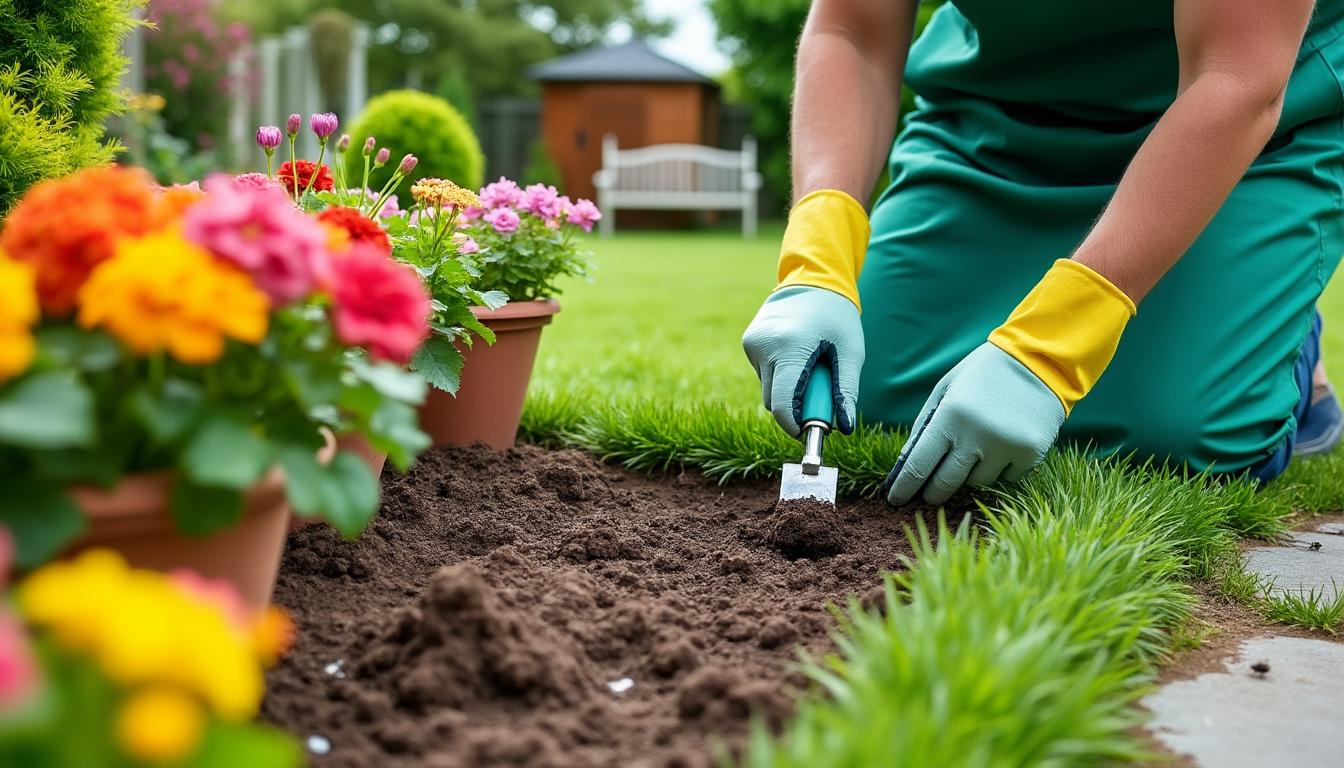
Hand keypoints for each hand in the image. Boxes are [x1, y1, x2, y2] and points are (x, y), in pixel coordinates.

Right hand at [742, 286, 863, 435]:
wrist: (812, 279)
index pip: (781, 405)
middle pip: (773, 401)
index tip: (810, 431)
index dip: (794, 425)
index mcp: (790, 347)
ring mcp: (752, 343)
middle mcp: (764, 345)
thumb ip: (846, 391)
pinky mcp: (748, 342)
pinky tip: (795, 354)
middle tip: (819, 393)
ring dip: (787, 389)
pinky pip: (763, 374)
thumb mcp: (851, 353)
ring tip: (809, 367)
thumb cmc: (837, 317)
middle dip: (795, 407)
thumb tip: (846, 428)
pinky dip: (779, 374)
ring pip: (768, 388)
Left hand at [885, 343, 1063, 505]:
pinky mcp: (1031, 453)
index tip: (895, 501)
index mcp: (950, 416)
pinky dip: (1002, 468)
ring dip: (972, 472)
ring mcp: (1005, 447)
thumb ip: (923, 427)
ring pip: (977, 482)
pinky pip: (1007, 478)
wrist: (1039, 360)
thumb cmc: (982, 375)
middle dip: (933, 493)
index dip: (904, 488)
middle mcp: (977, 435)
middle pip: (945, 484)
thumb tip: (904, 467)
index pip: (918, 465)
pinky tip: (1005, 443)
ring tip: (979, 446)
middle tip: (929, 495)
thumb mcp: (946, 390)